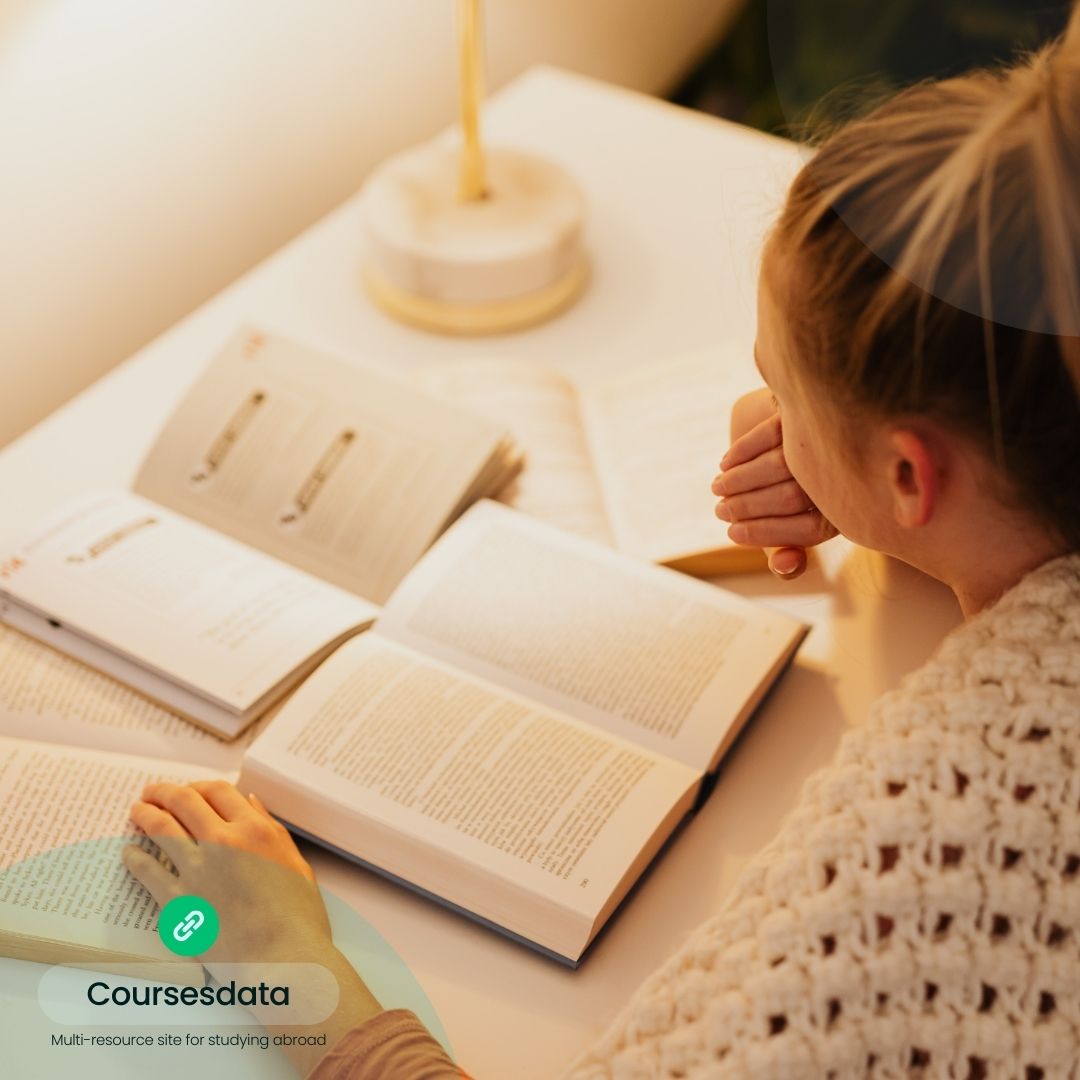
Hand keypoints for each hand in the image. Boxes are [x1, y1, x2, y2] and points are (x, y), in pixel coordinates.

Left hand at [124, 780, 382, 1075]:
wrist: (284, 960)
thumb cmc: (298, 917)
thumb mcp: (296, 863)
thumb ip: (271, 829)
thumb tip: (251, 802)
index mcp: (255, 830)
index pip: (219, 791)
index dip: (201, 785)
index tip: (191, 789)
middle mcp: (224, 841)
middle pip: (185, 801)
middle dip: (165, 792)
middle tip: (153, 792)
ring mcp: (198, 871)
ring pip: (162, 829)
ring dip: (146, 814)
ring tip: (137, 811)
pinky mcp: (179, 902)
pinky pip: (148, 872)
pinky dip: (135, 858)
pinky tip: (129, 852)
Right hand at [712, 388, 835, 578]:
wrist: (808, 427)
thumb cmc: (798, 485)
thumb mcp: (793, 520)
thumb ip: (786, 549)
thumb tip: (786, 565)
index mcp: (847, 510)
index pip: (808, 530)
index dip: (765, 535)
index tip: (732, 534)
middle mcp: (845, 475)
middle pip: (791, 496)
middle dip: (746, 507)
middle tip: (721, 510)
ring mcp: (829, 440)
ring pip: (780, 465)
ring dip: (739, 481)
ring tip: (718, 489)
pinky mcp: (809, 413)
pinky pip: (771, 433)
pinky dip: (741, 452)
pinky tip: (725, 464)